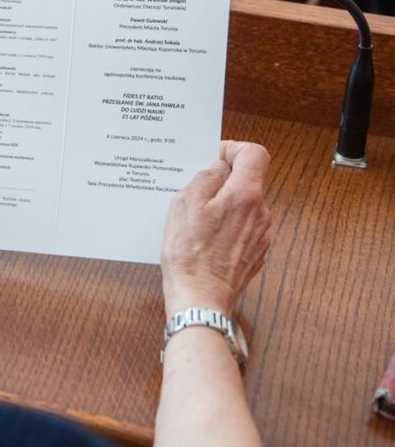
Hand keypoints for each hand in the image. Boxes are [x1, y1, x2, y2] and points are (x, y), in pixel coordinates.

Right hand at [161, 141, 272, 316]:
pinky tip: (205, 237)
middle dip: (223, 179)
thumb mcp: (185, 203)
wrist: (200, 297)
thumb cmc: (190, 254)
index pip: (255, 153)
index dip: (234, 149)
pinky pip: (242, 225)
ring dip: (223, 203)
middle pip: (248, 179)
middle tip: (195, 190)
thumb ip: (205, 177)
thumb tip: (218, 167)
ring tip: (196, 219)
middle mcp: (260, 212)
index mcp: (245, 195)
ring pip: (244, 204)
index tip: (215, 156)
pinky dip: (226, 224)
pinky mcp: (255, 251)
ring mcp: (261, 234)